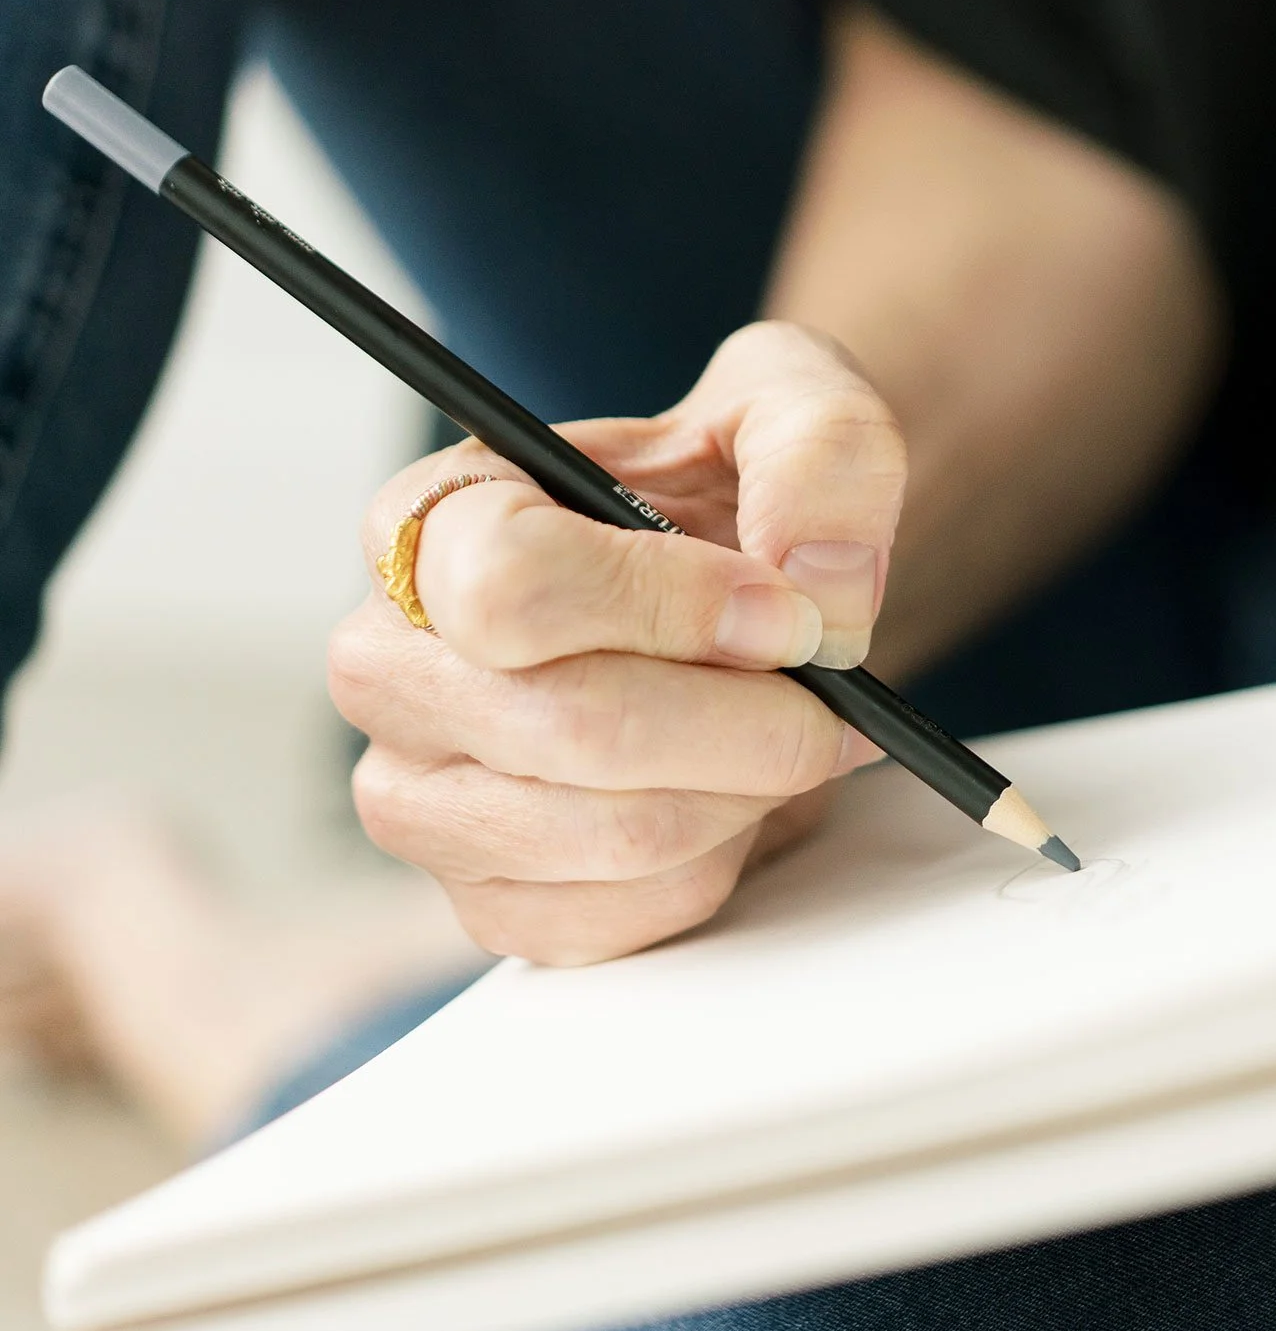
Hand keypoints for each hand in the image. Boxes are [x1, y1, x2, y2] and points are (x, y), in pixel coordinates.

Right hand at [331, 322, 904, 964]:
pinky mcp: (488, 901)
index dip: (675, 608)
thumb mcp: (801, 414)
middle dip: (748, 721)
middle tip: (829, 700)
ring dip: (746, 793)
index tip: (787, 614)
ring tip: (783, 737)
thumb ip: (822, 453)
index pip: (512, 583)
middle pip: (570, 726)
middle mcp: (391, 663)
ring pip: (612, 835)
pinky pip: (625, 917)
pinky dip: (721, 863)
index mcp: (430, 522)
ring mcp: (422, 797)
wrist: (751, 608)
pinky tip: (732, 797)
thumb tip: (820, 584)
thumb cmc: (742, 497)